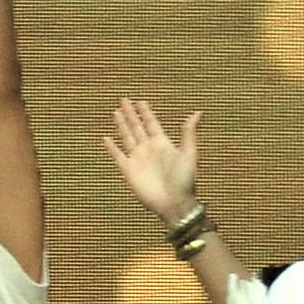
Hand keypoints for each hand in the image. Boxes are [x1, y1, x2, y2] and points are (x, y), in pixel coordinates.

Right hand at [100, 99, 202, 221]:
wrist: (174, 203)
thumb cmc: (185, 180)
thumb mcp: (189, 153)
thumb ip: (188, 132)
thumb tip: (198, 112)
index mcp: (162, 144)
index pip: (151, 123)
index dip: (145, 112)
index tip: (140, 101)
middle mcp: (148, 149)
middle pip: (137, 127)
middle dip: (130, 114)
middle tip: (124, 100)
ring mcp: (138, 159)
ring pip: (127, 137)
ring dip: (121, 125)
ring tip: (116, 112)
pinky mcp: (128, 170)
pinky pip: (117, 155)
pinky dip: (111, 147)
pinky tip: (106, 138)